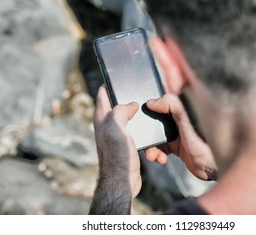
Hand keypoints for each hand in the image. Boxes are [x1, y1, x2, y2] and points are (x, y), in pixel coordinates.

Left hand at [89, 85, 139, 213]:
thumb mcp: (116, 127)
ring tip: (151, 112)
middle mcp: (108, 125)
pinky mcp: (127, 145)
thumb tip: (131, 104)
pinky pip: (138, 133)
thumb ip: (120, 111)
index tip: (119, 74)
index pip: (103, 93)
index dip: (110, 82)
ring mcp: (118, 135)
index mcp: (102, 118)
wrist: (122, 182)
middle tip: (141, 90)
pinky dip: (145, 132)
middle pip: (118, 104)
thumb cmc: (117, 155)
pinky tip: (152, 134)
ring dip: (140, 117)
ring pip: (130, 118)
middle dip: (129, 98)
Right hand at [144, 94, 217, 180]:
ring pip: (155, 136)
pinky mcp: (176, 146)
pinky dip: (156, 154)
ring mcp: (177, 133)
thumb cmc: (204, 141)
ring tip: (152, 155)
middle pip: (155, 121)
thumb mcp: (187, 118)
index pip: (161, 102)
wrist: (211, 166)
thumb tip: (152, 102)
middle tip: (145, 142)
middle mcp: (178, 119)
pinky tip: (161, 159)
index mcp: (181, 109)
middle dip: (147, 133)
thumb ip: (172, 104)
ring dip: (151, 147)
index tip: (142, 117)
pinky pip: (160, 148)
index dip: (150, 109)